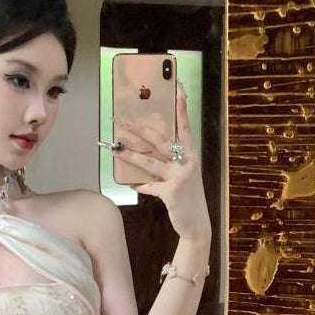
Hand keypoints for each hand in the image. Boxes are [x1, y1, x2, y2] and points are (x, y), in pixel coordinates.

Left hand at [113, 82, 211, 242]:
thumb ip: (169, 165)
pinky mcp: (171, 192)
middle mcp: (187, 163)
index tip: (178, 90)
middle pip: (161, 141)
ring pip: (150, 162)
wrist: (197, 224)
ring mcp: (179, 177)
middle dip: (141, 130)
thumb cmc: (188, 199)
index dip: (181, 110)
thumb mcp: (183, 177)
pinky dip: (139, 184)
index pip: (185, 128)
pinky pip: (148, 185)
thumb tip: (146, 158)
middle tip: (125, 121)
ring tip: (117, 148)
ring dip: (131, 154)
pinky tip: (131, 183)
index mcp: (191, 156)